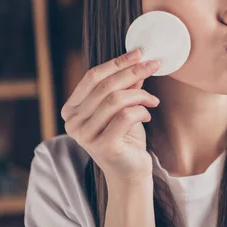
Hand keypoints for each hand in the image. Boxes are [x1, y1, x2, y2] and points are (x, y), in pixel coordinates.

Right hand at [61, 49, 160, 184]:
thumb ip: (125, 86)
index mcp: (71, 109)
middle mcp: (73, 122)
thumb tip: (137, 61)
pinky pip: (125, 116)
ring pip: (115, 100)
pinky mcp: (103, 146)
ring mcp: (85, 135)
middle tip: (155, 65)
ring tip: (154, 100)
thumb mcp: (123, 107)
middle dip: (133, 72)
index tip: (139, 53)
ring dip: (141, 95)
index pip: (92, 77)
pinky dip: (141, 111)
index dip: (116, 62)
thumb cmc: (125, 138)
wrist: (130, 172)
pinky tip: (148, 116)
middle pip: (105, 86)